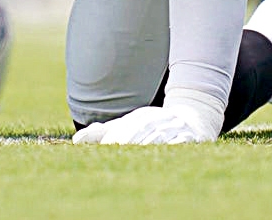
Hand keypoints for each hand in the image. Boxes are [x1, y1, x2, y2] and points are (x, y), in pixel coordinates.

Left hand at [72, 103, 221, 144]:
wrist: (195, 118)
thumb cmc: (154, 126)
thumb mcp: (129, 125)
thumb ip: (103, 132)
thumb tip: (76, 141)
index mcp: (143, 116)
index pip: (128, 124)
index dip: (117, 135)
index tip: (105, 147)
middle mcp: (160, 118)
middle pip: (143, 128)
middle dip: (130, 139)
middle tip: (117, 151)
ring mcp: (177, 127)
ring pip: (161, 135)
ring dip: (149, 143)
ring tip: (137, 155)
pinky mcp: (193, 137)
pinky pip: (183, 140)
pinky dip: (174, 145)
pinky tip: (165, 152)